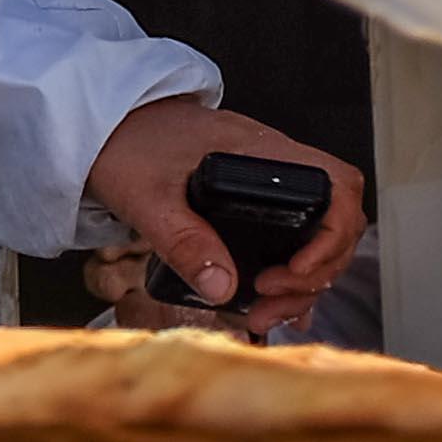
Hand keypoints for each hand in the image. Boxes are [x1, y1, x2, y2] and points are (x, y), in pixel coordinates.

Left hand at [81, 103, 365, 338]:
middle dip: (313, 275)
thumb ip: (182, 240)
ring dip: (300, 285)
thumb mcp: (147, 197)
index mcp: (262, 153)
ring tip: (262, 314)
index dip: (333, 235)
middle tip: (268, 303)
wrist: (103, 126)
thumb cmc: (125, 144)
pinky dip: (288, 278)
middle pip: (334, 223)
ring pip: (315, 239)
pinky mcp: (252, 206)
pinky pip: (290, 242)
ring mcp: (268, 187)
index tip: (294, 271)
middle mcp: (275, 167)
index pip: (338, 187)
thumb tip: (222, 288)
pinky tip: (275, 306)